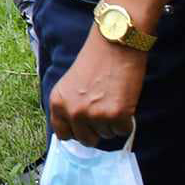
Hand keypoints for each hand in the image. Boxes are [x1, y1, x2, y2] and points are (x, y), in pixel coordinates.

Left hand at [49, 29, 146, 145]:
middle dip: (96, 130)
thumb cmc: (94, 61)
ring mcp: (94, 115)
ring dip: (112, 123)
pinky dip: (127, 121)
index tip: (85, 128)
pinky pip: (123, 131)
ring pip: (107, 135)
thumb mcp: (70, 84)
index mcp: (57, 102)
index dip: (76, 132)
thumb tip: (76, 128)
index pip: (63, 134)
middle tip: (104, 113)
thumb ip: (69, 105)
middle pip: (86, 139)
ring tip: (113, 99)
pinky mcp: (116, 115)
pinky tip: (125, 103)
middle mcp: (73, 111)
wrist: (114, 44)